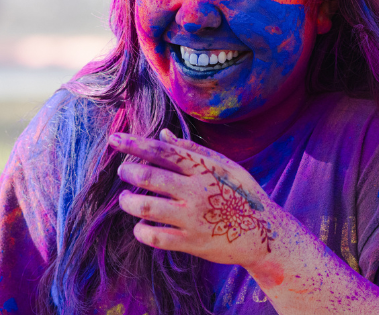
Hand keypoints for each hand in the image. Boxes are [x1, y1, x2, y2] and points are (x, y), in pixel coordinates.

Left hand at [109, 129, 276, 266]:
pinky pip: (155, 237)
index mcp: (204, 170)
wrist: (264, 235)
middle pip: (149, 177)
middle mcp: (196, 192)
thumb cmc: (243, 195)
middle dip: (128, 172)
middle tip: (122, 171)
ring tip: (125, 198)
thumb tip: (163, 135)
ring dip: (128, 202)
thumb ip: (193, 151)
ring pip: (146, 208)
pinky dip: (141, 230)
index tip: (114, 140)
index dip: (134, 144)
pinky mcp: (191, 243)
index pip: (162, 152)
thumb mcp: (226, 166)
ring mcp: (193, 219)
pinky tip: (140, 225)